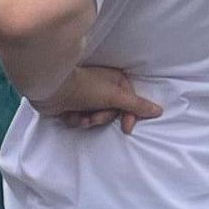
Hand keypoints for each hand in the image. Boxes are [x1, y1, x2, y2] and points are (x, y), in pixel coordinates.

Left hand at [44, 64, 162, 132]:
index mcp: (115, 80)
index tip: (127, 128)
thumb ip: (136, 105)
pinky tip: (68, 114)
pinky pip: (80, 120)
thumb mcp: (115, 96)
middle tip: (93, 117)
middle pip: (112, 112)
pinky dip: (75, 120)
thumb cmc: (85, 88)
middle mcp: (102, 87)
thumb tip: (158, 111)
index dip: (128, 116)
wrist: (51, 88)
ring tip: (80, 116)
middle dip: (102, 117)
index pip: (130, 103)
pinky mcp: (71, 105)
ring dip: (88, 120)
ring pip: (95, 117)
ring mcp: (85, 96)